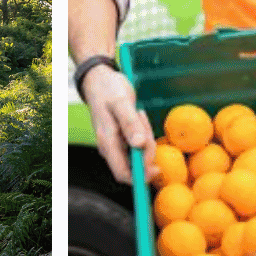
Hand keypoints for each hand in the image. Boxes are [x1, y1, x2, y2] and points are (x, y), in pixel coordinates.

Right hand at [81, 62, 153, 183]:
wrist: (98, 79)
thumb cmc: (108, 89)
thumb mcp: (121, 102)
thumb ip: (130, 124)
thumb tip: (139, 145)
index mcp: (107, 143)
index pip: (123, 174)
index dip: (141, 176)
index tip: (157, 167)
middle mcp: (110, 148)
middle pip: (135, 164)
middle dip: (147, 149)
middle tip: (144, 121)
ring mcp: (115, 144)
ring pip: (138, 153)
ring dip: (145, 138)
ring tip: (138, 114)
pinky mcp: (121, 138)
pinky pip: (137, 144)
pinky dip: (143, 133)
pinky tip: (138, 116)